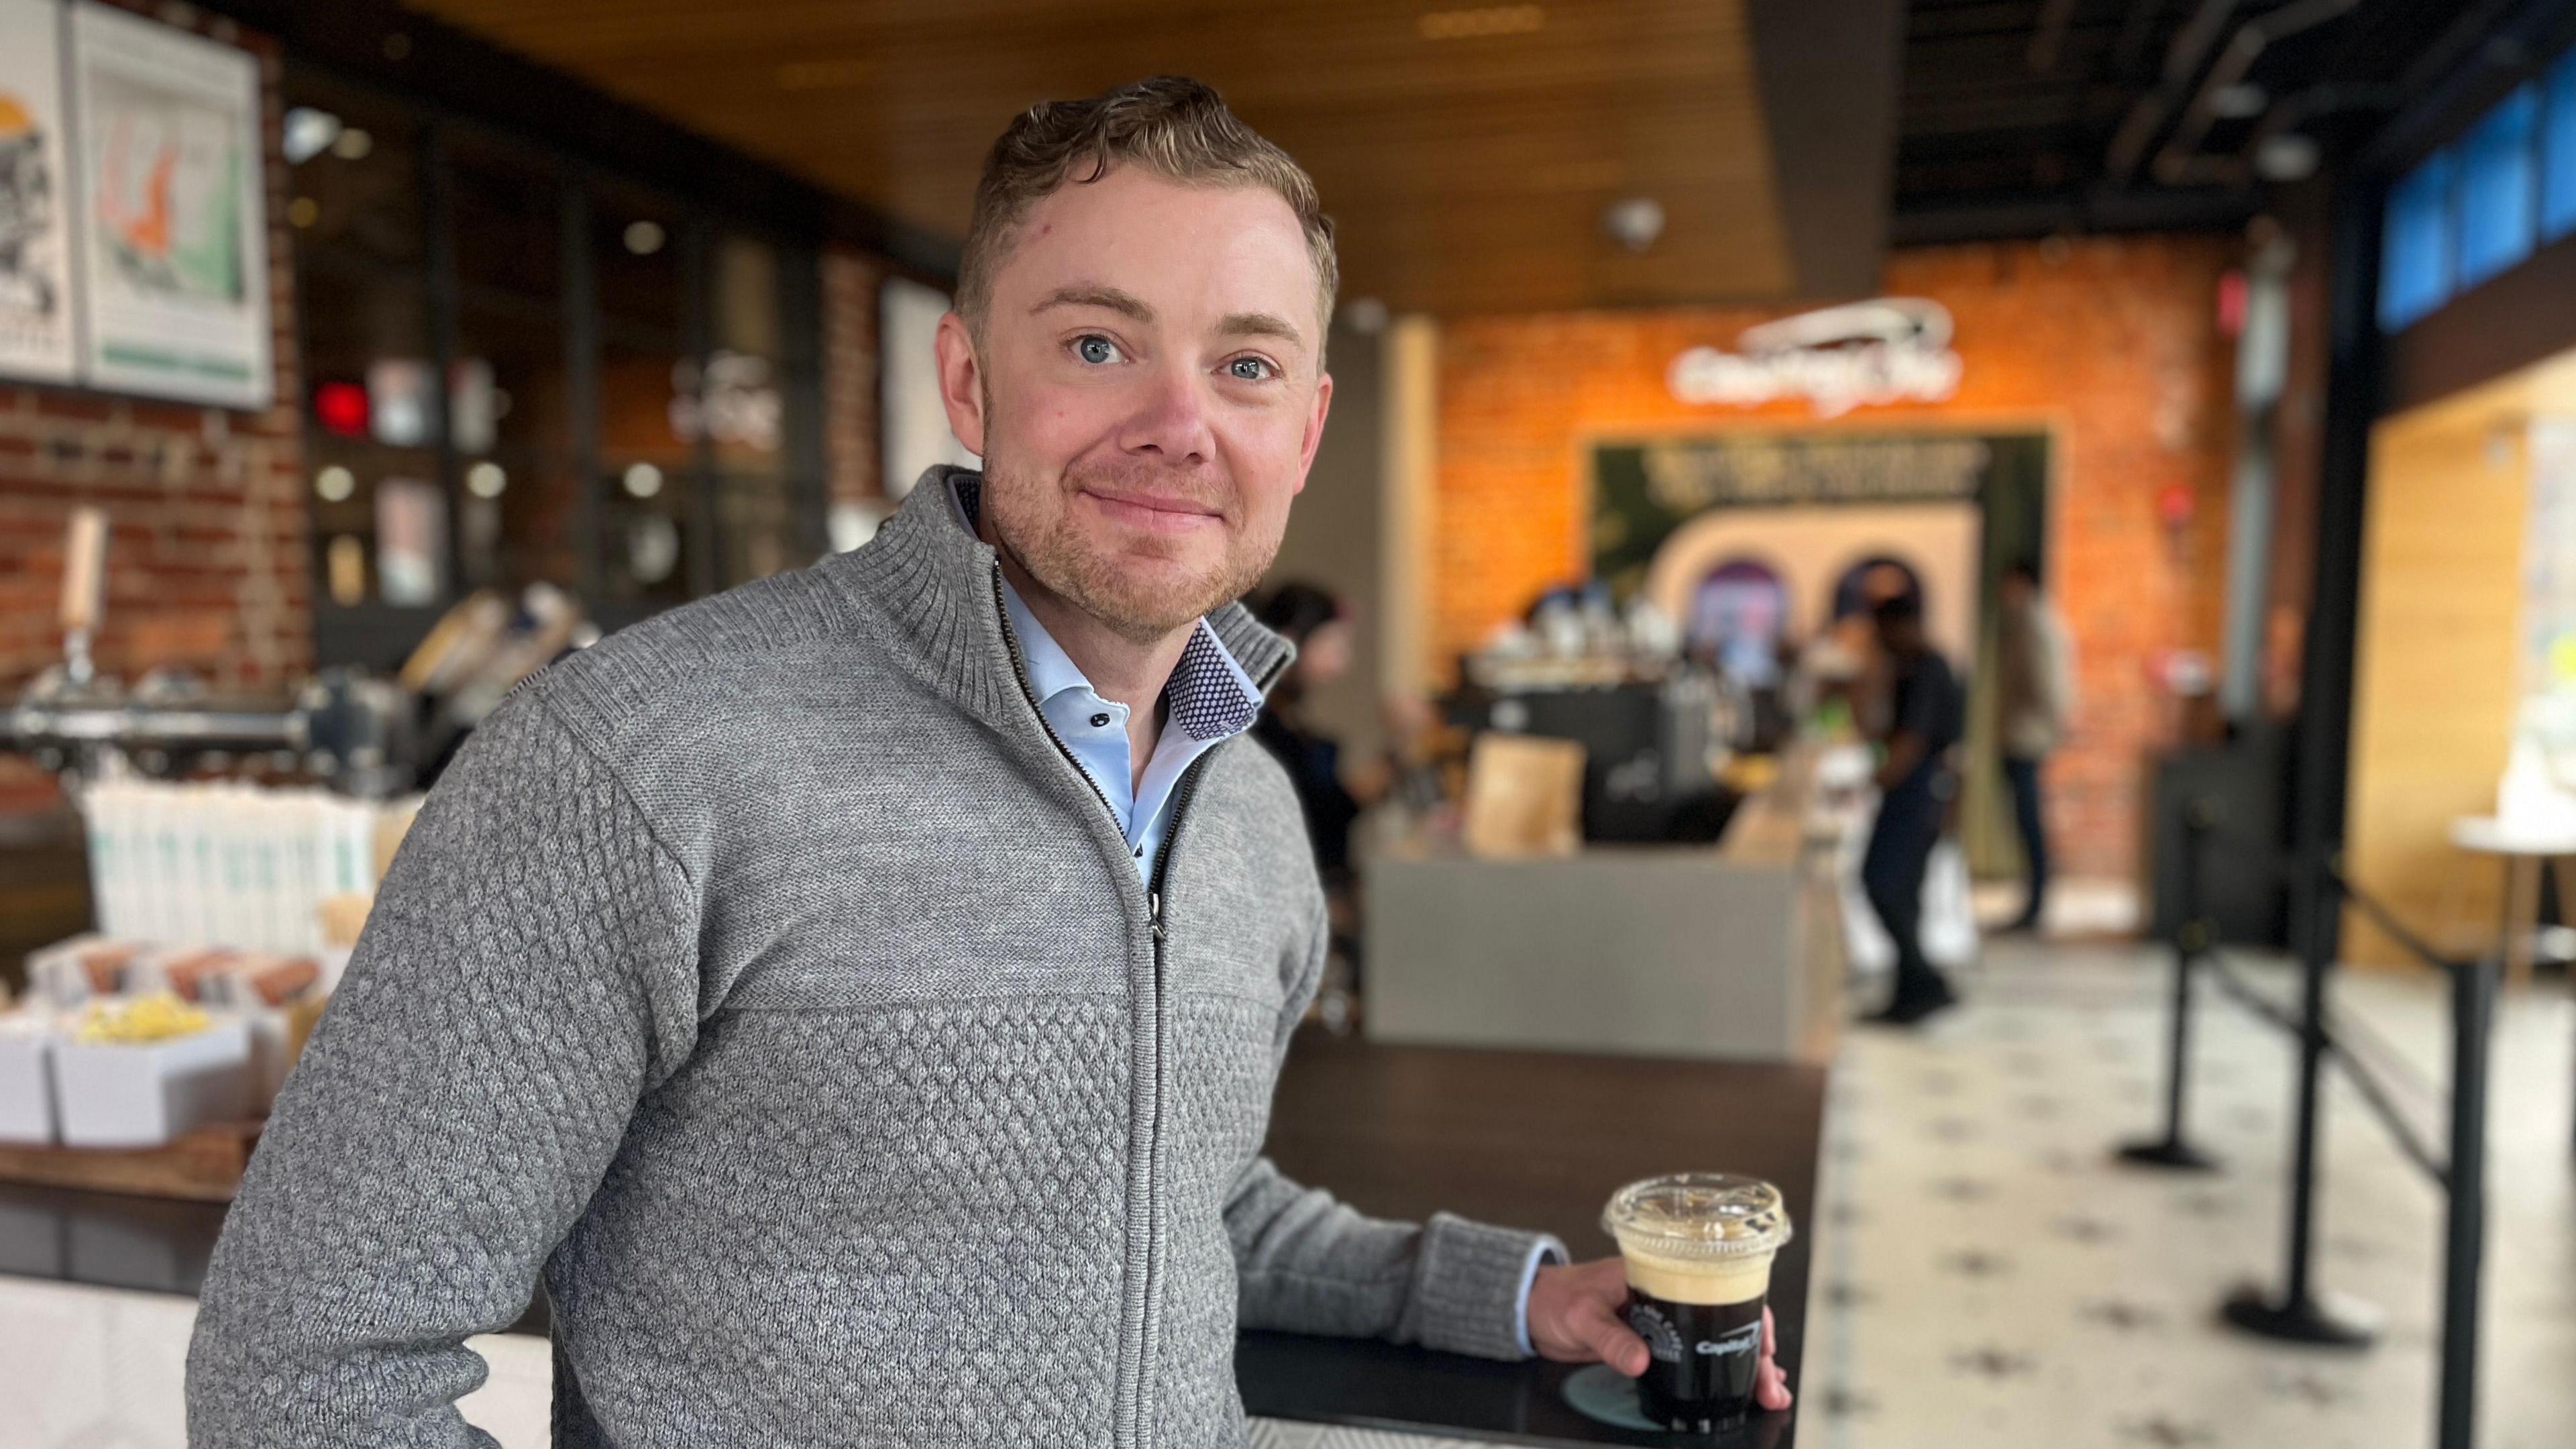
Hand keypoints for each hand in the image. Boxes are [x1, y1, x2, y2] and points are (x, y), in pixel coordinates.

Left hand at [1524, 1257, 1791, 1411]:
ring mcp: (1668, 1320)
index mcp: (1661, 1273)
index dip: (1750, 1316)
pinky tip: (1739, 1392)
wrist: (1534, 1309)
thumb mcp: (1583, 1316)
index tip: (1765, 1345)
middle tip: (1771, 1385)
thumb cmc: (1557, 1297)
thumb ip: (1610, 1339)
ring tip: (1768, 1394)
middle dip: (1758, 1353)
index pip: (1721, 1286)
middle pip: (1729, 1320)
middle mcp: (1672, 1294)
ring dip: (1746, 1367)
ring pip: (1718, 1342)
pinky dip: (1722, 1374)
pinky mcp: (1657, 1343)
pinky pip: (1698, 1357)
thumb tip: (1640, 1360)